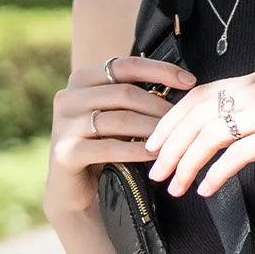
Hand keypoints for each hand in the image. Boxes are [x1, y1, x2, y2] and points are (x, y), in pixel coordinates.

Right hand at [44, 56, 197, 217]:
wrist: (75, 188)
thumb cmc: (105, 145)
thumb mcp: (118, 114)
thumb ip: (137, 95)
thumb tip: (185, 82)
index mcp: (82, 79)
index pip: (126, 65)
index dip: (161, 70)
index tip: (191, 81)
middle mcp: (68, 97)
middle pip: (124, 93)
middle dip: (160, 106)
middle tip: (184, 118)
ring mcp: (63, 125)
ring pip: (120, 120)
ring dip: (153, 129)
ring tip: (174, 137)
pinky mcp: (65, 153)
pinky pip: (109, 147)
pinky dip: (137, 150)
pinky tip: (156, 155)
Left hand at [144, 69, 254, 197]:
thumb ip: (252, 114)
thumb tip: (213, 135)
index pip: (198, 96)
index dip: (170, 121)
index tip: (153, 146)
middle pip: (199, 114)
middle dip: (170, 145)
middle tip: (157, 173)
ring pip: (213, 134)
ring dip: (187, 163)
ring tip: (177, 187)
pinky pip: (239, 153)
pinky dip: (217, 172)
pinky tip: (207, 189)